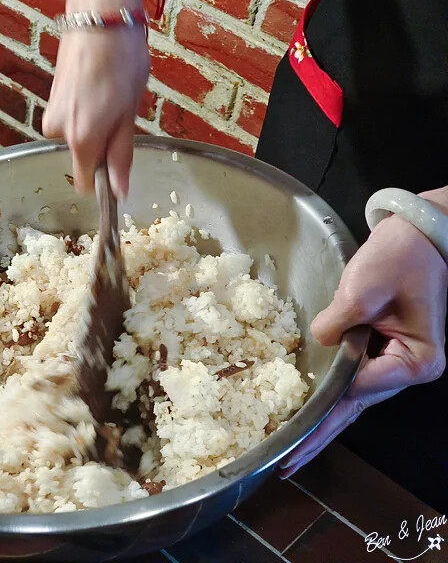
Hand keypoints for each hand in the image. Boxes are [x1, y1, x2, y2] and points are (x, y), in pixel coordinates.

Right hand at [43, 0, 147, 198]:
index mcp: (81, 140)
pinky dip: (84, 111)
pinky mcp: (51, 99)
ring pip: (76, 136)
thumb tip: (119, 191)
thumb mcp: (129, 115)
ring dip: (93, 125)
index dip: (102, 182)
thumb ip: (121, 156)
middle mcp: (60, 131)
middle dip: (100, 145)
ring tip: (109, 97)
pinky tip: (97, 88)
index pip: (84, 183)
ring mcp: (52, 113)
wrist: (99, 20)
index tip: (116, 174)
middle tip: (119, 116)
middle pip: (82, 156)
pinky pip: (70, 119)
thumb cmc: (120, 62)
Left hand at [279, 192, 447, 477]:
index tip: (290, 434)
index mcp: (414, 361)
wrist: (418, 237)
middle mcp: (406, 370)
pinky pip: (347, 383)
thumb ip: (338, 322)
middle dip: (317, 438)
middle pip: (353, 410)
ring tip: (291, 453)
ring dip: (320, 425)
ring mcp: (392, 364)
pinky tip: (306, 419)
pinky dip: (326, 402)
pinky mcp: (378, 353)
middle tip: (285, 465)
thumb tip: (318, 343)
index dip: (320, 412)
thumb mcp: (365, 289)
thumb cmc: (400, 259)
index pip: (356, 391)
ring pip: (349, 403)